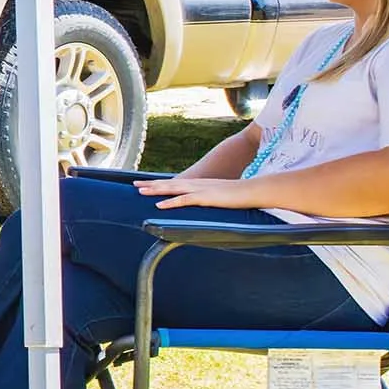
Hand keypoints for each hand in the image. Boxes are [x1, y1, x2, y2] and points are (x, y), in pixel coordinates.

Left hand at [133, 174, 259, 209]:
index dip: (159, 183)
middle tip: (134, 184)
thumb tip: (206, 205)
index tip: (145, 183)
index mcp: (200, 184)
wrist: (254, 190)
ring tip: (140, 191)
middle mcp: (197, 184)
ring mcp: (201, 190)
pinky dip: (171, 202)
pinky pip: (184, 200)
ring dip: (155, 190)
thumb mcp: (221, 197)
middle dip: (151, 184)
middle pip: (169, 183)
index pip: (175, 183)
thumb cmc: (240, 196)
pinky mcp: (206, 197)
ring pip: (173, 189)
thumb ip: (211, 200)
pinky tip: (159, 205)